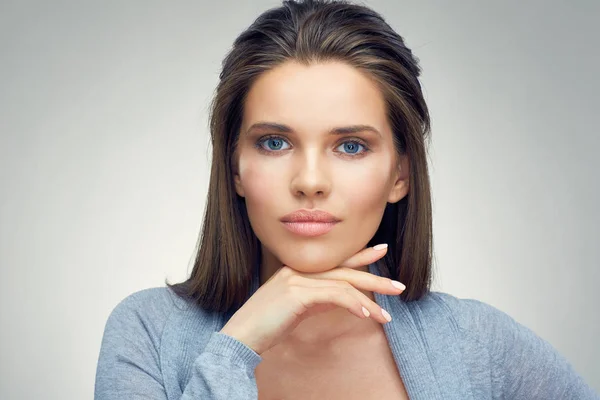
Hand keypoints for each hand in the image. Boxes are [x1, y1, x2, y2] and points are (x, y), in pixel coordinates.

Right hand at [219, 244, 404, 354]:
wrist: (241, 335)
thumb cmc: (266, 325)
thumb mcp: (296, 308)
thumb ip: (316, 299)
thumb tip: (341, 300)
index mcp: (297, 271)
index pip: (335, 261)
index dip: (360, 255)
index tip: (381, 250)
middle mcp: (298, 270)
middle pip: (344, 271)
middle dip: (374, 278)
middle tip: (398, 285)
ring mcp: (297, 279)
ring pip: (343, 284)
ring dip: (369, 300)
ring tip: (388, 314)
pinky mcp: (297, 293)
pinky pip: (334, 296)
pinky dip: (354, 305)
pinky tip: (367, 316)